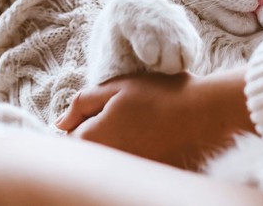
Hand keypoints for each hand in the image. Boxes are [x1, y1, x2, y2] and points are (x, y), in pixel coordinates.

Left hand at [55, 69, 252, 169]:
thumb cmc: (159, 95)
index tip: (98, 111)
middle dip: (95, 135)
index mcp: (93, 138)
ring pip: (107, 159)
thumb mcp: (115, 88)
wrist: (202, 114)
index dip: (79, 123)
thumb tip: (60, 123)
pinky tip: (150, 137)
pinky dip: (133, 153)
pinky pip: (128, 167)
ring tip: (138, 126)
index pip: (69, 139)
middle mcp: (106, 161)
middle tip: (122, 118)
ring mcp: (126, 170)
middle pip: (88, 152)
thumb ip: (82, 103)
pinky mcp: (144, 174)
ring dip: (114, 144)